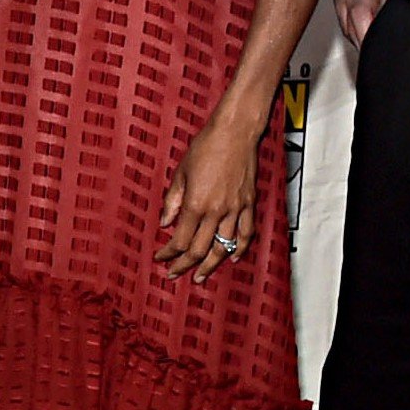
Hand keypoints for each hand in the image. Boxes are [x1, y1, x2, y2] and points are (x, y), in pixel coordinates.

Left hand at [155, 115, 259, 281]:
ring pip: (222, 247)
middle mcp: (216, 211)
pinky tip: (233, 258)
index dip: (168, 253)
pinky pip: (246, 233)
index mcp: (195, 204)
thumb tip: (165, 223)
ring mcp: (235, 210)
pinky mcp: (249, 204)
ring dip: (210, 265)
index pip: (180, 239)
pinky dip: (239, 248)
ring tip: (200, 277)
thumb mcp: (180, 173)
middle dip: (184, 265)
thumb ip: (172, 201)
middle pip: (199, 250)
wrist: (234, 133)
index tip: (160, 257)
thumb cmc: (205, 147)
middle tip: (175, 273)